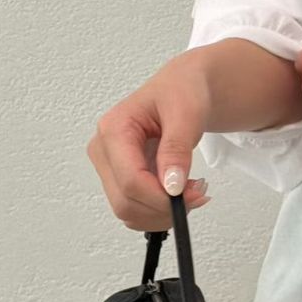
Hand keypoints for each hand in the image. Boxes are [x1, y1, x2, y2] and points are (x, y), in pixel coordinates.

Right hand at [87, 62, 213, 230]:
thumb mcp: (186, 112)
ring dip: (163, 212)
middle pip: (125, 202)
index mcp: (114, 129)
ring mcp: (109, 167)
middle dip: (164, 207)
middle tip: (198, 194)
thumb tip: (171, 185)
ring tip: (192, 191)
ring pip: (128, 211)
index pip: (130, 180)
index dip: (161, 197)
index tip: (192, 195)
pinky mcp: (119, 178)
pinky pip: (135, 209)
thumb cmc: (181, 92)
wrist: (182, 89)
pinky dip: (159, 211)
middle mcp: (104, 150)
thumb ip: (177, 148)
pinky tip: (179, 194)